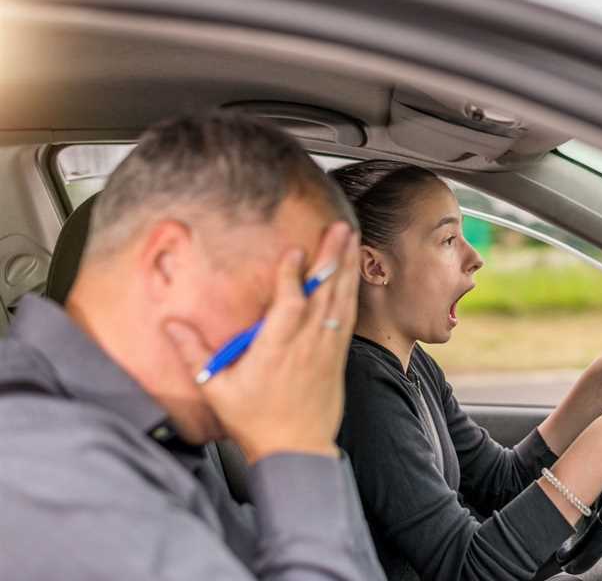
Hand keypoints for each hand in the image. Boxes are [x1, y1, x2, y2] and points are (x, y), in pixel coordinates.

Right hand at [165, 222, 359, 462]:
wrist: (296, 451)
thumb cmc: (256, 422)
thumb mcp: (217, 390)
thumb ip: (194, 354)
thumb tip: (170, 325)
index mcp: (276, 351)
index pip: (288, 306)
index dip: (292, 277)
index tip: (293, 250)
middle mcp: (306, 345)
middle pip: (323, 294)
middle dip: (331, 258)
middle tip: (337, 229)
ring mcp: (326, 349)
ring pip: (340, 301)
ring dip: (346, 267)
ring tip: (350, 238)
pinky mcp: (337, 356)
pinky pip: (348, 316)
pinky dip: (351, 291)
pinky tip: (353, 273)